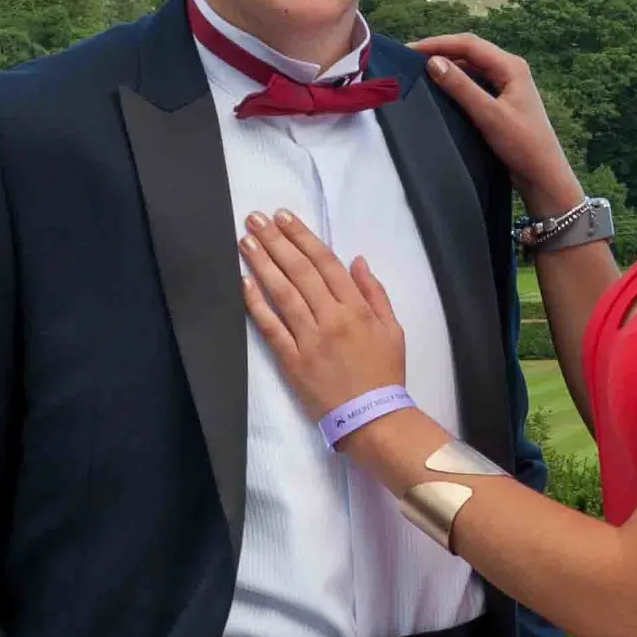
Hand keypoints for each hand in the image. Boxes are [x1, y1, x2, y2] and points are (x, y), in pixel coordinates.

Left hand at [240, 210, 405, 423]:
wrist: (372, 418)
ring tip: (245, 241)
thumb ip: (375, 293)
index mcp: (357, 308)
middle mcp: (332, 318)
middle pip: (300, 271)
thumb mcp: (393, 330)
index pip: (325, 263)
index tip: (284, 217)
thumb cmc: (384, 374)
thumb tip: (357, 260)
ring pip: (282, 293)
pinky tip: (244, 283)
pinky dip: (256, 304)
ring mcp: (309, 339)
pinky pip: (271, 327)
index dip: (302, 237)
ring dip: (262, 264)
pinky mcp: (292, 361)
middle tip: (255, 218)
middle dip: (276, 241)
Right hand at [413, 34, 582, 220]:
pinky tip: (440, 89)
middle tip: (410, 58)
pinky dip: (456, 82)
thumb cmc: (522, 145)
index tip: (410, 50)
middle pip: (470, 52)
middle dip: (441, 51)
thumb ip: (461, 87)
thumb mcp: (489, 115)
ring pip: (472, 67)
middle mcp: (510, 70)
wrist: (543, 175)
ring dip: (448, 66)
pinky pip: (475, 83)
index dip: (439, 43)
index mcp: (511, 66)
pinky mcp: (502, 101)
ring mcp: (506, 85)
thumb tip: (433, 63)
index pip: (469, 44)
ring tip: (420, 71)